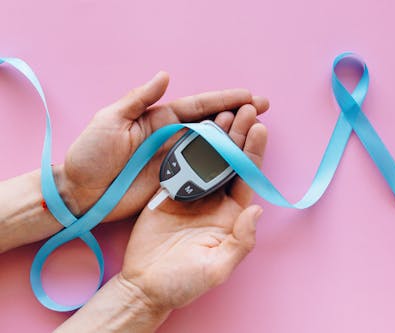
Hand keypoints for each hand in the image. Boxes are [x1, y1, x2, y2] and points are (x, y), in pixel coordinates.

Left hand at [61, 72, 268, 219]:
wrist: (80, 193)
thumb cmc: (90, 155)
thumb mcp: (110, 120)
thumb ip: (138, 99)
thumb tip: (165, 76)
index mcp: (158, 119)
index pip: (198, 106)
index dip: (225, 99)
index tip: (250, 97)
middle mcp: (171, 137)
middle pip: (212, 124)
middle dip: (238, 115)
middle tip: (262, 111)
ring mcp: (174, 160)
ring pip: (211, 147)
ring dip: (234, 139)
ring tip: (258, 133)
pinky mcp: (174, 182)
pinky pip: (203, 172)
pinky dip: (221, 166)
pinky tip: (238, 163)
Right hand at [118, 104, 267, 311]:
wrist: (144, 285)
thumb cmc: (183, 282)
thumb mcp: (217, 268)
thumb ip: (241, 241)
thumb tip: (258, 211)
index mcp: (231, 216)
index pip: (246, 178)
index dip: (253, 153)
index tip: (259, 128)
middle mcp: (215, 201)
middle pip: (230, 162)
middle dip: (239, 135)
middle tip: (245, 109)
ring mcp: (192, 195)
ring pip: (208, 159)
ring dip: (216, 136)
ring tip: (223, 112)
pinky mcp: (169, 193)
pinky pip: (182, 165)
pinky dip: (188, 145)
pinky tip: (194, 127)